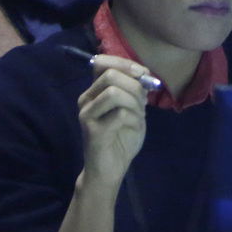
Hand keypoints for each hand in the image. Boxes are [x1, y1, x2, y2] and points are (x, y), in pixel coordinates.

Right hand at [76, 55, 151, 184]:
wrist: (110, 168)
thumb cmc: (122, 137)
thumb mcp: (133, 108)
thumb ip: (135, 90)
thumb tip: (145, 73)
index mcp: (95, 91)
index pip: (102, 62)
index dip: (126, 64)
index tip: (143, 75)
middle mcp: (86, 99)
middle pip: (110, 75)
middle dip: (134, 86)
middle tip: (142, 102)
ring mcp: (87, 115)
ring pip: (113, 92)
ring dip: (134, 103)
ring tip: (138, 116)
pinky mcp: (92, 131)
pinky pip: (119, 114)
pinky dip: (133, 119)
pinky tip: (134, 128)